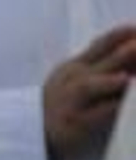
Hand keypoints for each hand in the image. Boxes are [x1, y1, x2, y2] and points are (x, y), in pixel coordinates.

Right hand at [42, 25, 135, 159]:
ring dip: (110, 82)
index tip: (134, 29)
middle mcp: (73, 80)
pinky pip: (95, 116)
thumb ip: (101, 63)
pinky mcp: (75, 123)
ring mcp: (72, 101)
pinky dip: (109, 109)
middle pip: (100, 63)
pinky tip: (123, 106)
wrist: (33, 130)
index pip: (99, 45)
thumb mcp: (75, 76)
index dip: (118, 36)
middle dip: (122, 53)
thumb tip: (131, 48)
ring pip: (91, 88)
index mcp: (76, 66)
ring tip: (127, 79)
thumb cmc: (63, 102)